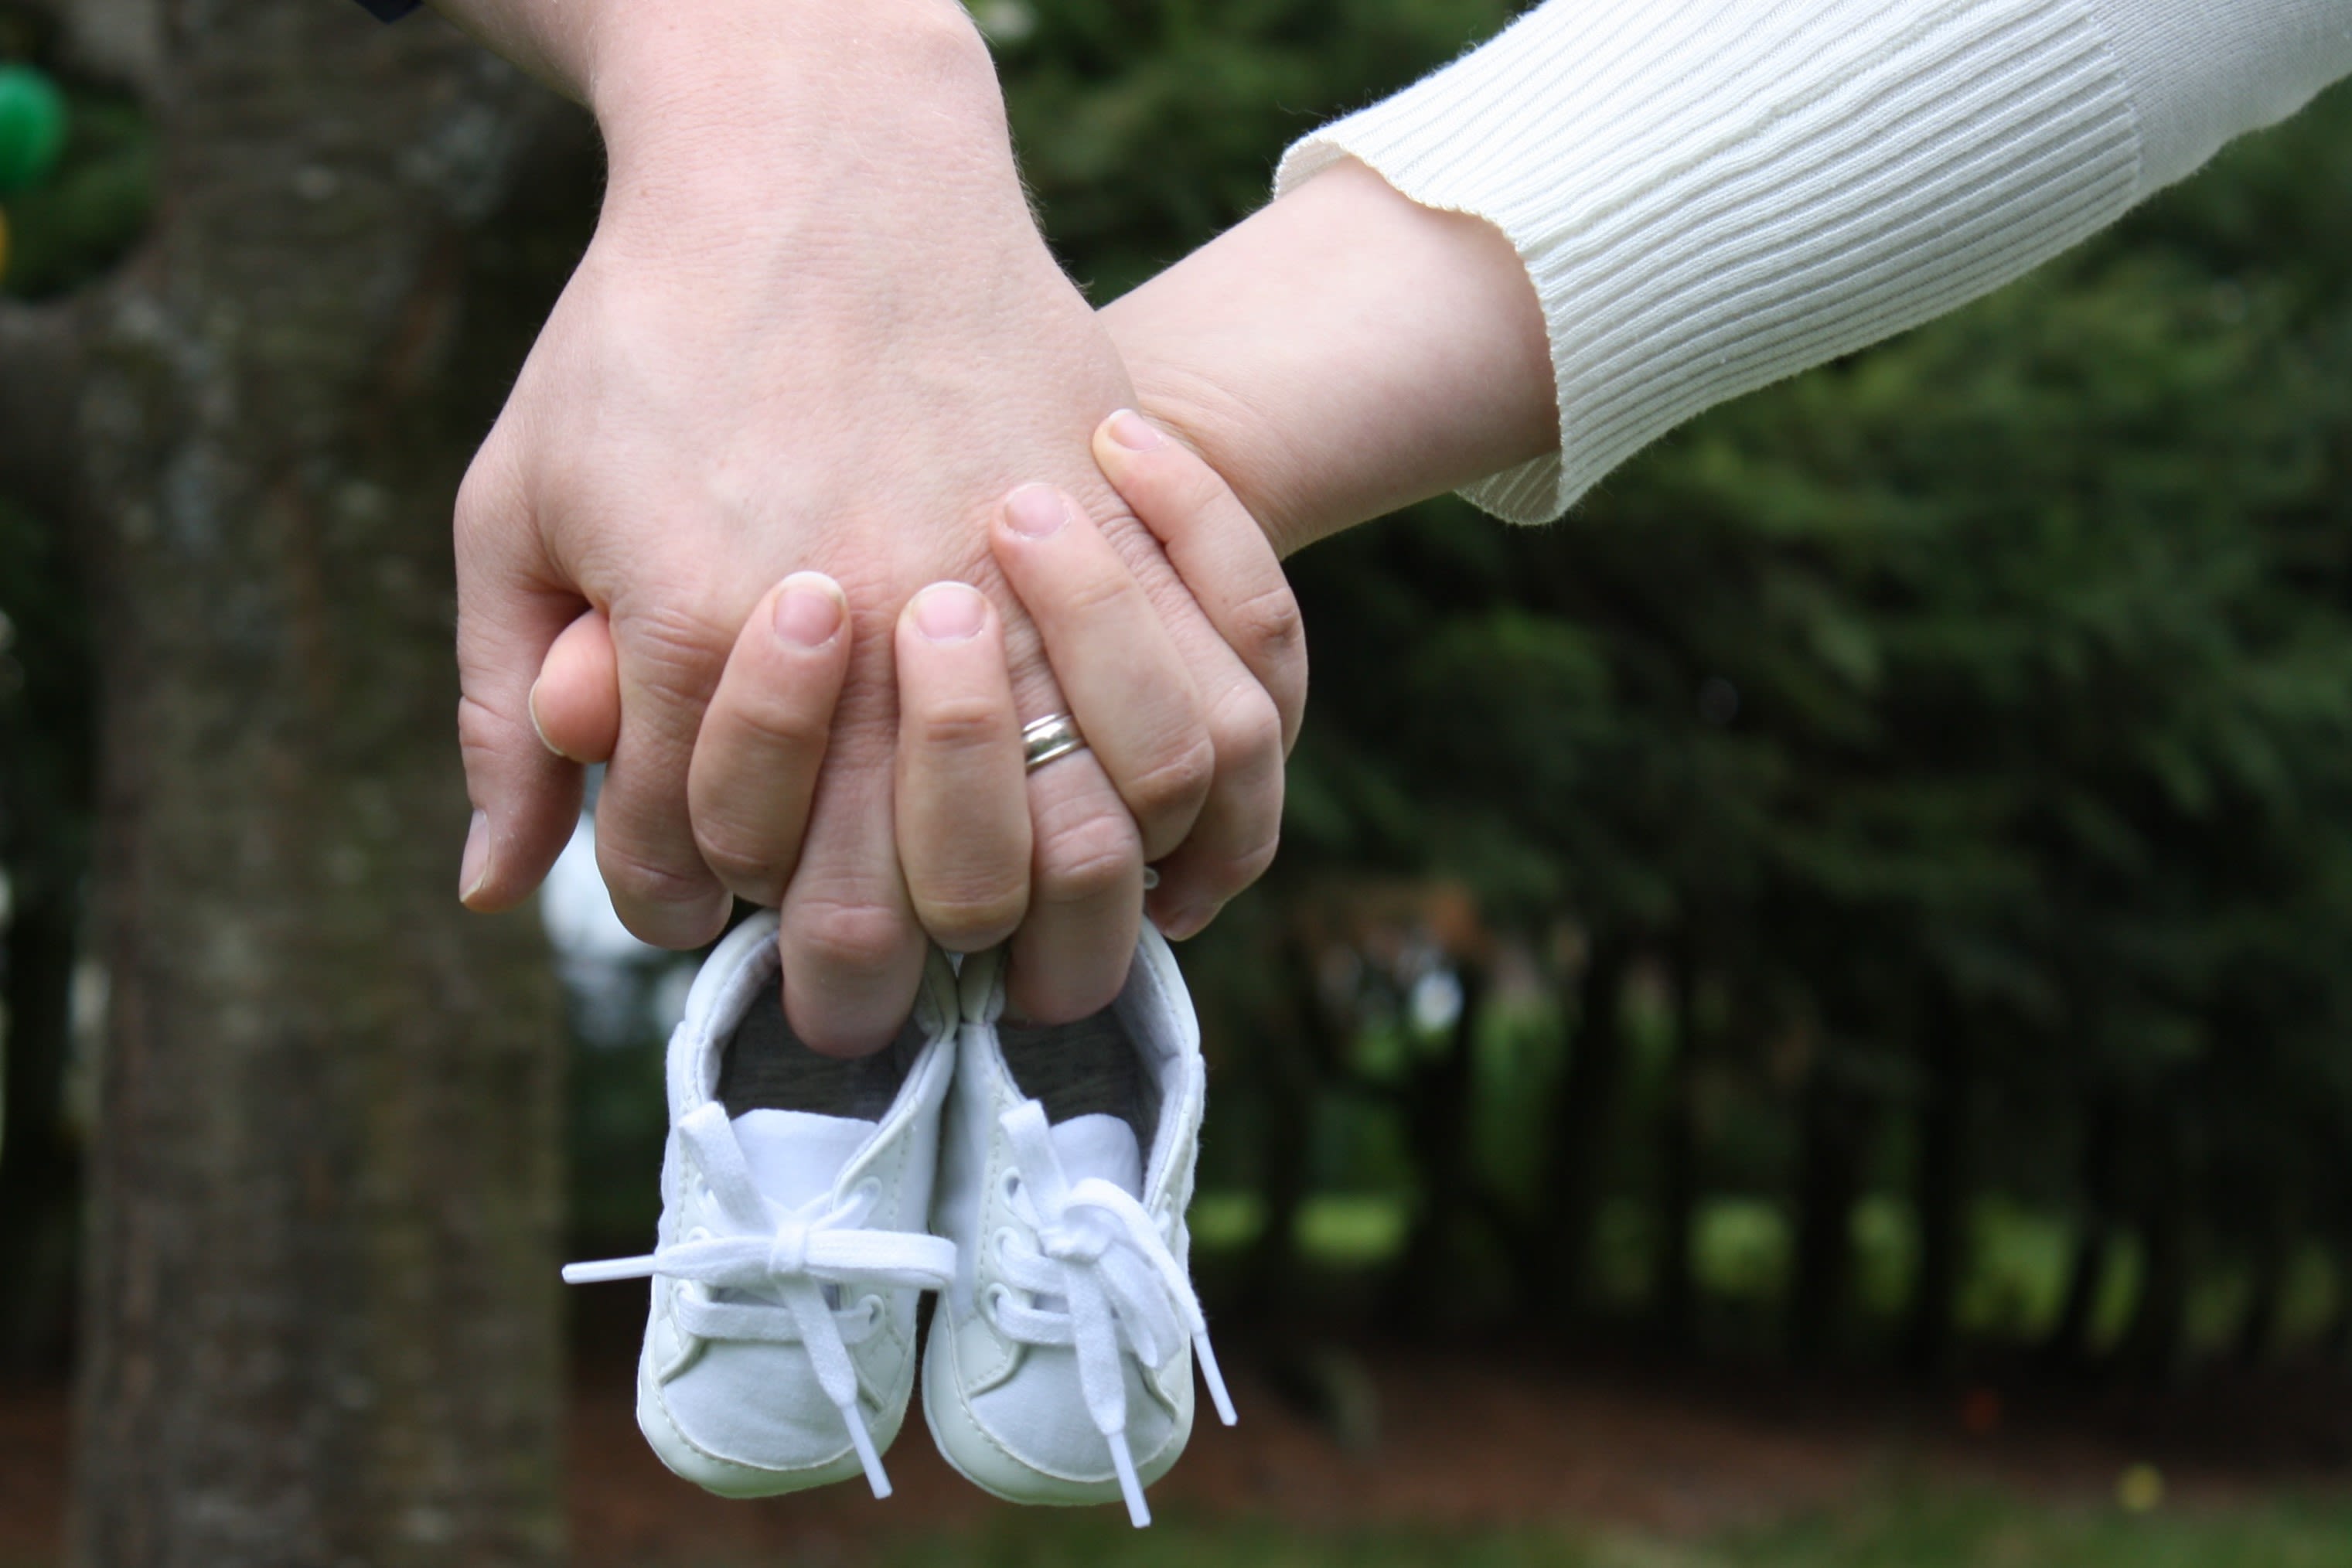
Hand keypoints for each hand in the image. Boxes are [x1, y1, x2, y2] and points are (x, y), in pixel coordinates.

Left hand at [453, 0, 1196, 1046]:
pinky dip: (1188, 814)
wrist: (819, 170)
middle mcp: (868, 627)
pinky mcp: (1120, 537)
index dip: (675, 915)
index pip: (682, 871)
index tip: (690, 907)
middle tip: (852, 1005)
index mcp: (689, 623)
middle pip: (874, 913)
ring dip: (1025, 924)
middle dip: (849, 989)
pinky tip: (1127, 834)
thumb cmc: (649, 336)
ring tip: (997, 941)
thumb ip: (503, 713)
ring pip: (1061, 848)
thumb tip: (494, 892)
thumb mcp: (519, 506)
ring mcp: (1011, 582)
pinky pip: (1203, 724)